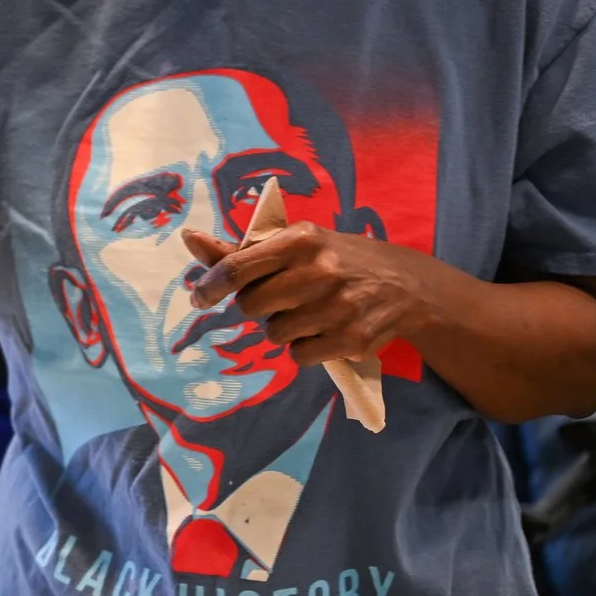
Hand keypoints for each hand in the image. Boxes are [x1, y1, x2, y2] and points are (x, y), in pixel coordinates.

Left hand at [182, 222, 430, 367]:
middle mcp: (319, 270)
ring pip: (274, 334)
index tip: (199, 299)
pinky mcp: (353, 338)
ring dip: (283, 329)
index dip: (210, 287)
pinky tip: (324, 331)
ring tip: (308, 313)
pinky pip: (299, 356)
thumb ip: (241, 251)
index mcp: (300, 240)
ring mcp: (338, 306)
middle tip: (281, 299)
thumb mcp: (295, 244)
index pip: (237, 267)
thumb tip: (189, 239)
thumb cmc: (335, 260)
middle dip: (258, 307)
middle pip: (251, 306)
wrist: (407, 285)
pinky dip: (305, 349)